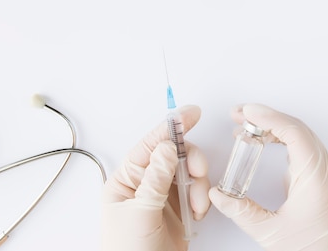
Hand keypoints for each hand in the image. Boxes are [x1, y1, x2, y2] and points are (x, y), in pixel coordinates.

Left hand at [102, 105, 209, 250]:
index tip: (191, 114)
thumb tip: (167, 147)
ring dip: (198, 187)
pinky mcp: (178, 210)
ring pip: (189, 173)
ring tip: (195, 207)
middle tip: (199, 172)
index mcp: (126, 180)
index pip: (149, 144)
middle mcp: (144, 184)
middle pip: (175, 155)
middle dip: (191, 162)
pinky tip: (196, 214)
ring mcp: (162, 197)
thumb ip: (154, 178)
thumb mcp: (140, 213)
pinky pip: (197, 192)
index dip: (171, 127)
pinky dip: (202, 200)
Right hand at [209, 103, 327, 250]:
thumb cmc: (313, 250)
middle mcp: (326, 168)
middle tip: (238, 114)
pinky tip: (263, 139)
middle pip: (296, 128)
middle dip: (265, 117)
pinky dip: (281, 137)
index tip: (247, 112)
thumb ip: (241, 211)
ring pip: (300, 133)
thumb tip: (218, 195)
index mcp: (317, 177)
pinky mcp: (322, 174)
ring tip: (245, 125)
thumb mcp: (270, 232)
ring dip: (272, 126)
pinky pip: (302, 144)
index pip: (295, 132)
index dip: (269, 118)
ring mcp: (326, 170)